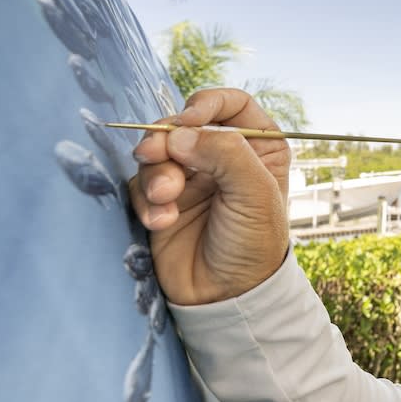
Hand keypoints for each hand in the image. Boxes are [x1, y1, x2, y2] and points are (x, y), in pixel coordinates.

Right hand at [129, 88, 290, 304]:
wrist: (226, 297)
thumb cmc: (254, 244)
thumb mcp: (255, 193)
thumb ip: (225, 153)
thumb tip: (180, 132)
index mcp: (259, 147)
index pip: (231, 103)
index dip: (206, 105)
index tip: (187, 121)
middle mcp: (223, 156)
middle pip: (184, 124)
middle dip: (166, 139)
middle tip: (155, 155)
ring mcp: (191, 177)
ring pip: (158, 152)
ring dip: (156, 173)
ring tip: (164, 200)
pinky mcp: (162, 200)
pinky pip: (141, 183)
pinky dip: (147, 200)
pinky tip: (161, 221)